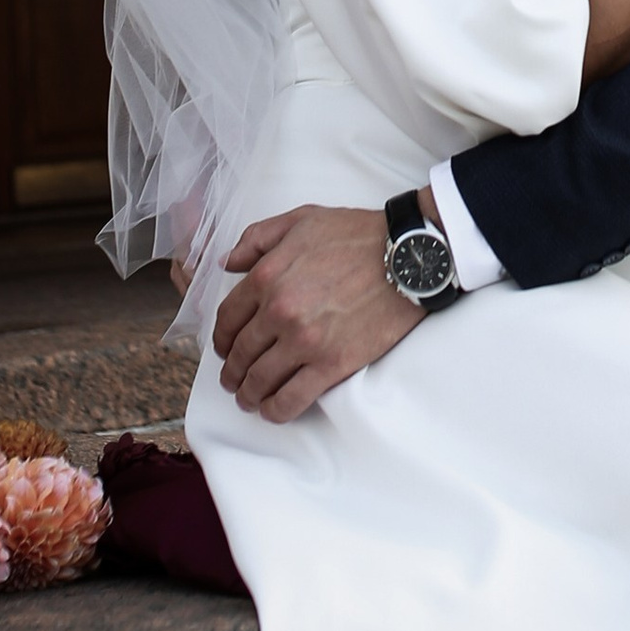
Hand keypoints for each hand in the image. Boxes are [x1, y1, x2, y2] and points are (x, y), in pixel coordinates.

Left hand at [212, 203, 422, 419]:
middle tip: (233, 380)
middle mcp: (279, 311)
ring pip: (260, 380)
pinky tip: (272, 410)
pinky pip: (292, 399)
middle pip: (241, 353)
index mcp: (267, 276)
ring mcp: (305, 341)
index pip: (228, 318)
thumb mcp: (302, 220)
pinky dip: (276, 410)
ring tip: (249, 399)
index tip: (224, 349)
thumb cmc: (358, 234)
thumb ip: (257, 238)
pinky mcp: (332, 365)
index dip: (221, 339)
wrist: (408, 256)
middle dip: (232, 372)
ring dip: (248, 394)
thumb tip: (227, 263)